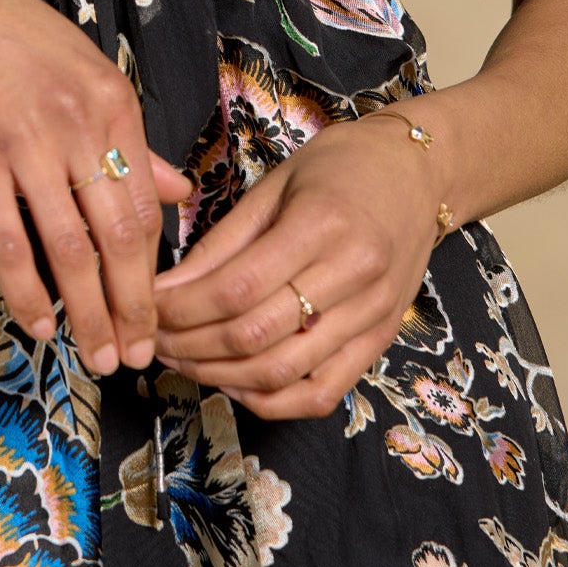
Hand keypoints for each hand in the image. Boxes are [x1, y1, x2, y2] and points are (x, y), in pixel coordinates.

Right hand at [0, 0, 196, 378]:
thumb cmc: (2, 31)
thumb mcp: (78, 69)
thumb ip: (128, 134)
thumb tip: (178, 191)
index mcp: (112, 99)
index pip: (146, 203)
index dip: (154, 270)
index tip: (157, 315)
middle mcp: (78, 122)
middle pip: (119, 235)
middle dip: (132, 307)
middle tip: (135, 358)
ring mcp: (26, 141)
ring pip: (69, 248)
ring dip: (87, 314)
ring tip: (95, 357)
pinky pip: (9, 241)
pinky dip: (27, 292)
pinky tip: (39, 324)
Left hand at [149, 112, 443, 418]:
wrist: (420, 172)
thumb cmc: (341, 166)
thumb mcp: (276, 184)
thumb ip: (224, 241)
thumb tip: (169, 288)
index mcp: (321, 224)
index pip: (236, 288)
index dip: (182, 308)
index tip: (147, 306)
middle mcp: (352, 275)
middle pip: (254, 335)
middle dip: (190, 345)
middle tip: (152, 337)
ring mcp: (372, 316)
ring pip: (282, 372)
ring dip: (220, 376)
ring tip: (181, 359)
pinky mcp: (381, 340)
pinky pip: (321, 393)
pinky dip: (271, 400)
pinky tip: (234, 382)